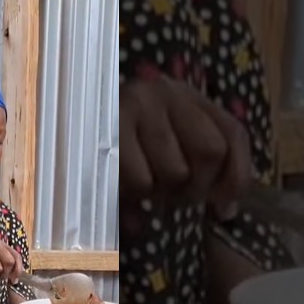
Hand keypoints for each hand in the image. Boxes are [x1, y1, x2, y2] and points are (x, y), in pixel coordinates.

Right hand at [122, 75, 252, 214]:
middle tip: (175, 199)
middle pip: (208, 151)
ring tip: (148, 193)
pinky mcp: (108, 132)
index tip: (222, 208)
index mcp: (190, 95)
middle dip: (195, 188)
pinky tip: (127, 198)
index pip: (233, 135)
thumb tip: (226, 212)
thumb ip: (209, 169)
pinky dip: (137, 202)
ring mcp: (135, 106)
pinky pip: (139, 182)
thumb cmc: (128, 143)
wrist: (68, 120)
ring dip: (162, 195)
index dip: (235, 178)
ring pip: (172, 171)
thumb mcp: (173, 144)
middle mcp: (165, 91)